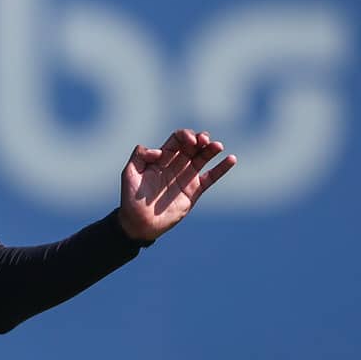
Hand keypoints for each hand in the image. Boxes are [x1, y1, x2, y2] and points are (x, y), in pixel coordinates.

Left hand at [118, 130, 236, 243]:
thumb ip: (139, 156)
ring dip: (211, 149)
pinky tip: (231, 159)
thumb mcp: (129, 174)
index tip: (189, 141)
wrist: (139, 223)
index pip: (177, 140)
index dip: (185, 136)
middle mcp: (176, 164)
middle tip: (204, 140)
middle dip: (200, 139)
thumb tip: (159, 151)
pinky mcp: (194, 191)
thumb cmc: (131, 198)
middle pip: (192, 145)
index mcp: (162, 158)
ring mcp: (186, 177)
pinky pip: (211, 177)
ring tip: (217, 146)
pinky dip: (221, 169)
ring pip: (202, 158)